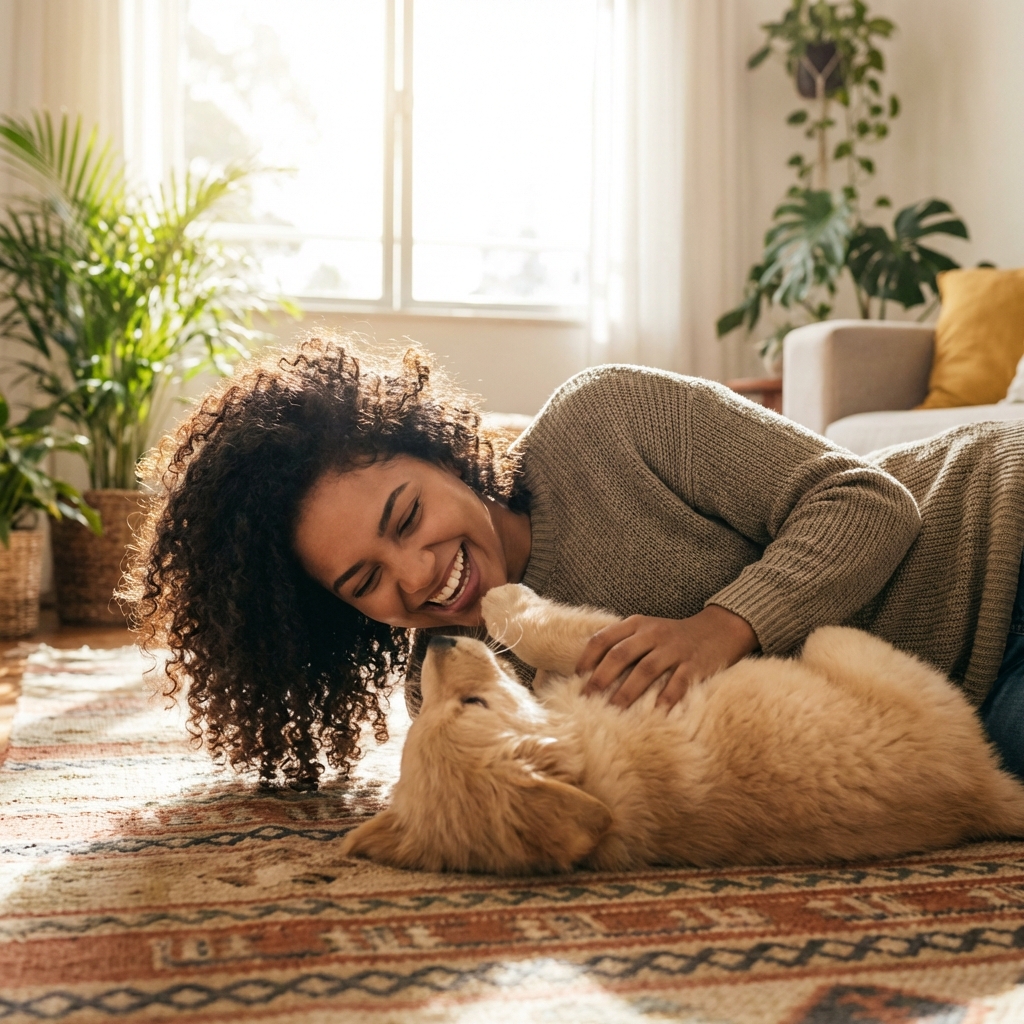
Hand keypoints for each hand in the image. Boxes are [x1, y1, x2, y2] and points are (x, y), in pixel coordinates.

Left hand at [577, 605, 758, 709]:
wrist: (719, 630)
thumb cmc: (673, 637)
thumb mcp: (646, 631)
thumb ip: (622, 644)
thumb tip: (588, 675)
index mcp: (637, 624)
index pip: (603, 638)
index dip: (587, 658)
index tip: (576, 679)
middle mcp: (654, 633)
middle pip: (621, 654)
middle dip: (601, 677)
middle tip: (587, 699)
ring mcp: (675, 649)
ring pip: (646, 669)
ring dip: (628, 691)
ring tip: (614, 711)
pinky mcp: (695, 664)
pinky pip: (678, 682)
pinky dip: (666, 698)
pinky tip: (656, 713)